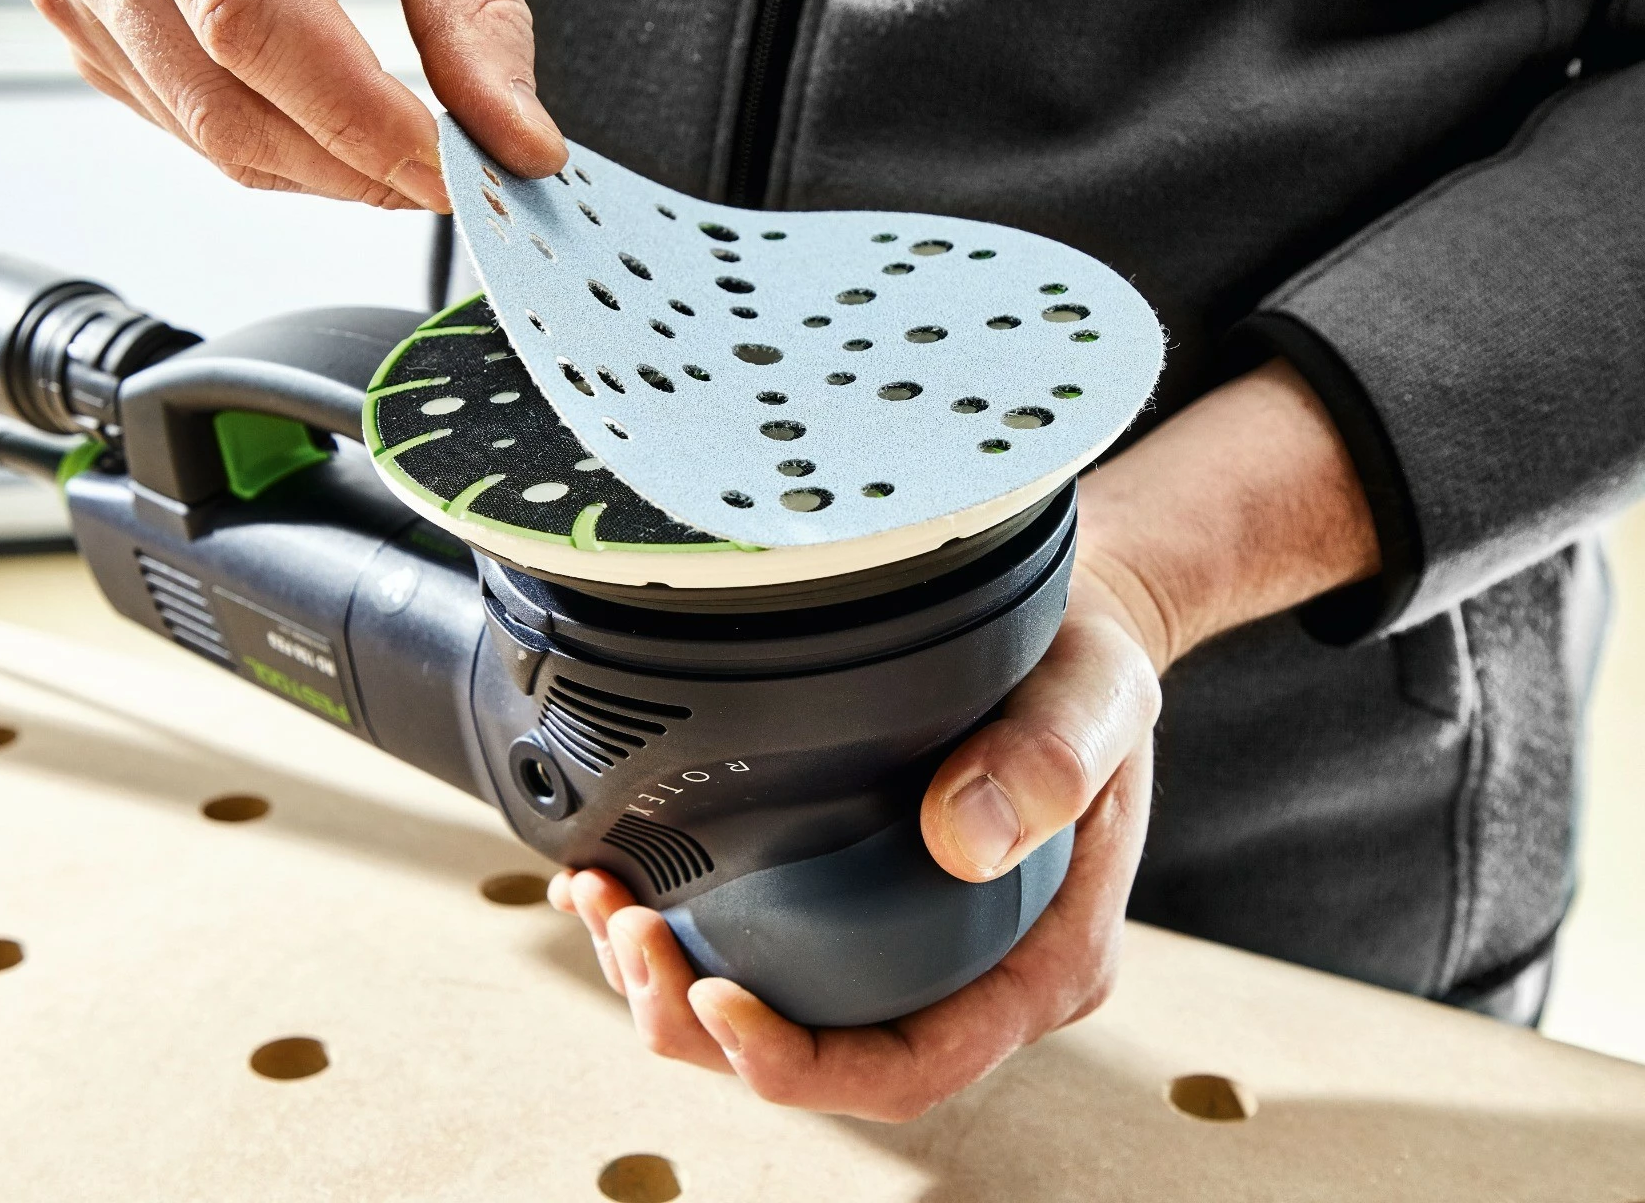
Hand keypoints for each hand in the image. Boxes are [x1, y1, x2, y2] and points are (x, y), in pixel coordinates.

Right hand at [25, 0, 567, 206]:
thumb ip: (470, 10)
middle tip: (448, 173)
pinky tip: (322, 105)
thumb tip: (516, 139)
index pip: (248, 21)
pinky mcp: (83, 18)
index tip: (453, 168)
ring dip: (320, 165)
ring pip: (203, 131)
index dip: (357, 119)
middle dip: (352, 166)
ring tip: (398, 136)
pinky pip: (180, 122)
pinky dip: (270, 140)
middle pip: (222, 102)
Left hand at [550, 560, 1163, 1121]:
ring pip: (771, 1011)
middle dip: (699, 1020)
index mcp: (1037, 966)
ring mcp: (904, 948)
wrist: (1067, 629)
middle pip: (817, 1058)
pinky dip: (675, 928)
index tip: (714, 996)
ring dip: (669, 980)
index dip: (799, 1064)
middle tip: (626, 929)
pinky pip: (758, 950)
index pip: (909, 1068)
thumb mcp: (1095, 692)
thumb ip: (1051, 757)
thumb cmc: (1087, 667)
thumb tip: (960, 841)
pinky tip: (611, 879)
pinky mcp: (851, 905)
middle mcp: (965, 977)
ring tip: (600, 901)